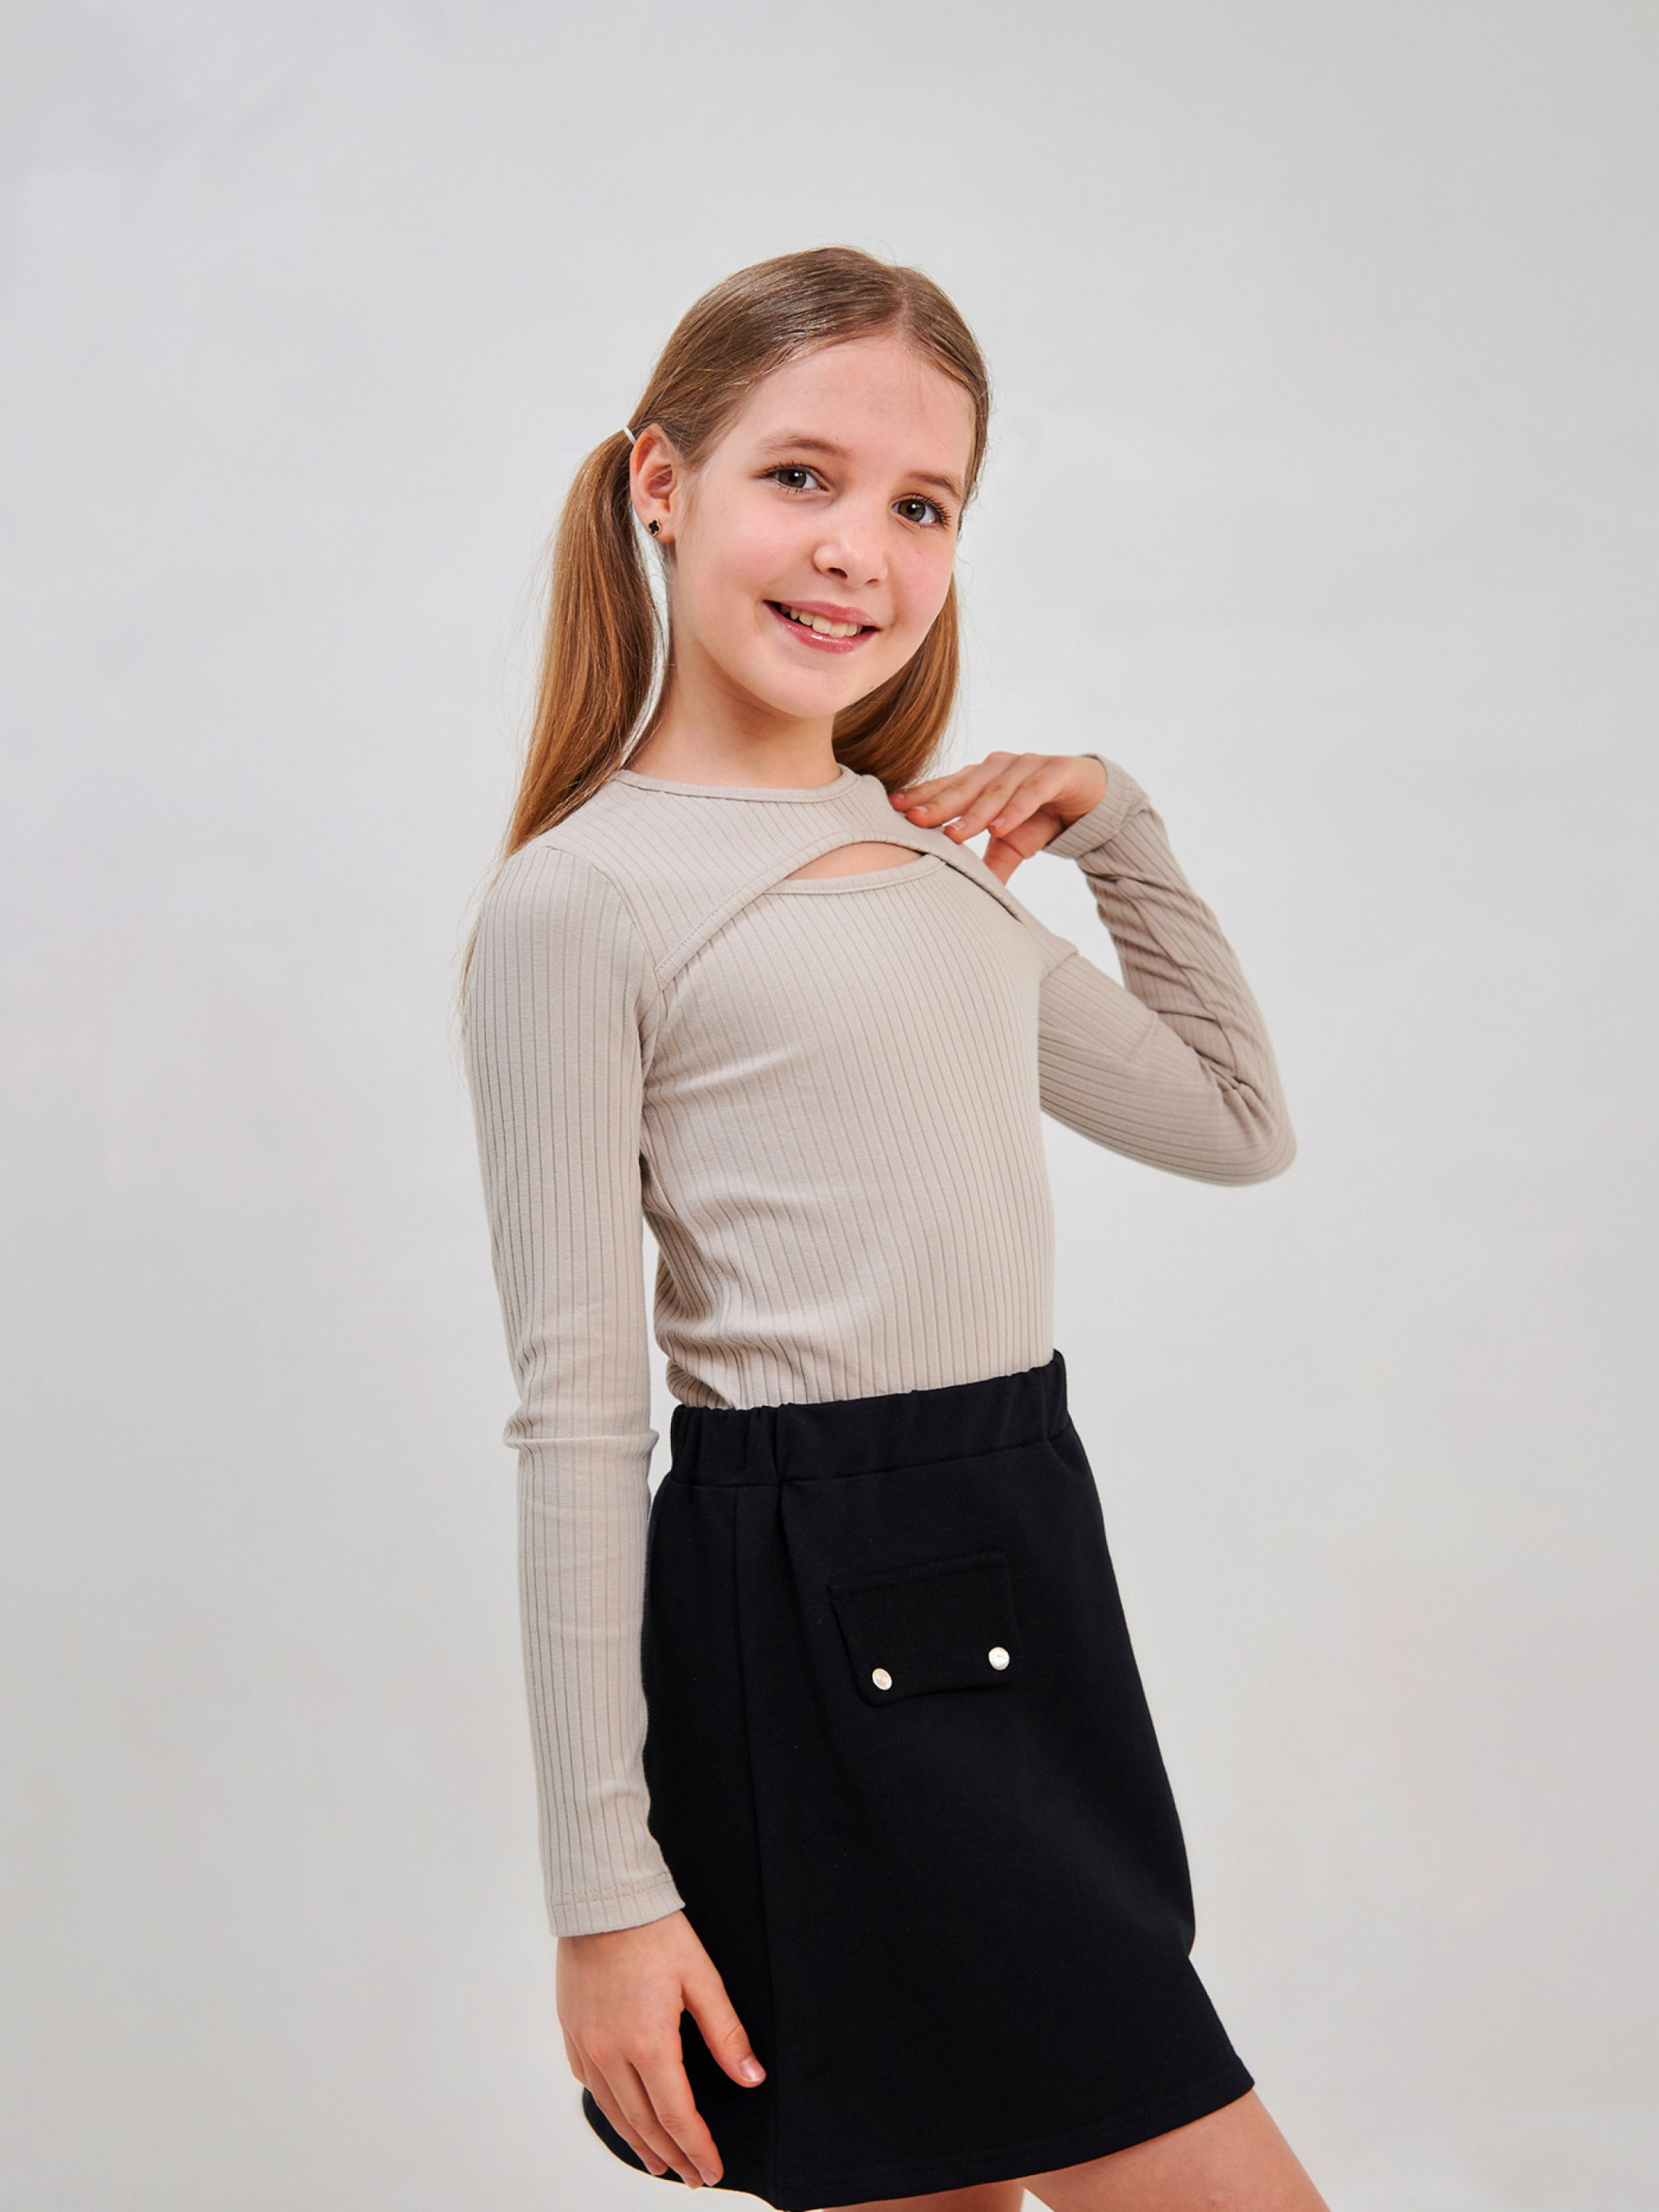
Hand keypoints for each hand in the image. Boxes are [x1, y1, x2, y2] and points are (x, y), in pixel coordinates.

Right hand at [557, 1908, 764, 2188]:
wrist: (603, 1898)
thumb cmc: (657, 1932)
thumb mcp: (702, 1978)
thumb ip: (726, 2034)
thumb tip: (751, 2078)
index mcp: (648, 2043)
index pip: (677, 2116)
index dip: (697, 2148)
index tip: (712, 2170)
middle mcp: (612, 2053)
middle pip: (644, 2123)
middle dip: (672, 2155)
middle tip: (692, 2176)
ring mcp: (587, 2043)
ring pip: (613, 2110)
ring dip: (638, 2142)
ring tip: (658, 2163)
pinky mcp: (572, 2030)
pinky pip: (589, 2083)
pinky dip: (609, 2108)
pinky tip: (621, 2114)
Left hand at [887, 751, 1107, 881]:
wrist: (1090, 801)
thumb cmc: (1040, 817)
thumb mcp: (1011, 845)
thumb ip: (989, 866)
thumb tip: (967, 902)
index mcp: (980, 779)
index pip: (945, 787)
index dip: (920, 797)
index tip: (893, 810)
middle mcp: (998, 767)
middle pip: (963, 787)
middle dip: (938, 805)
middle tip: (915, 821)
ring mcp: (1027, 765)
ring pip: (996, 790)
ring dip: (976, 813)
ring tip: (956, 835)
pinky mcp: (1056, 771)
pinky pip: (1032, 791)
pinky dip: (1016, 809)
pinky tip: (1000, 827)